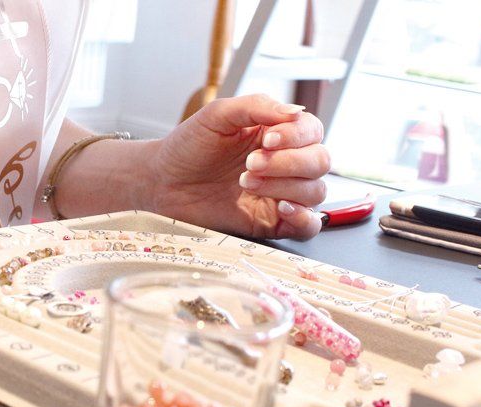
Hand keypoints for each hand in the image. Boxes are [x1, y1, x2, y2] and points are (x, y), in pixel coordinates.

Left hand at [146, 94, 329, 239]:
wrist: (161, 182)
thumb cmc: (187, 147)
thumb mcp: (218, 115)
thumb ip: (257, 107)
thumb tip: (296, 111)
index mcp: (276, 134)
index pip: (312, 132)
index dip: (296, 136)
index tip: (267, 139)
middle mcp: (284, 163)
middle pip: (320, 161)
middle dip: (288, 162)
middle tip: (250, 164)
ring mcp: (279, 193)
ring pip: (315, 191)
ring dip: (284, 186)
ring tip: (245, 182)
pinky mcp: (271, 222)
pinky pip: (308, 225)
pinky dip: (304, 218)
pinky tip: (281, 207)